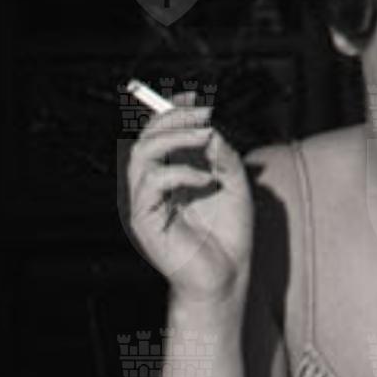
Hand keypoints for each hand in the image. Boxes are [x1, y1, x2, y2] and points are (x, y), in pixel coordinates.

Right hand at [124, 94, 252, 301]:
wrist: (226, 277)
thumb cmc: (229, 235)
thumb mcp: (234, 186)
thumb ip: (224, 158)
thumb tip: (211, 131)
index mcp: (169, 176)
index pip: (159, 135)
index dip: (172, 112)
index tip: (196, 98)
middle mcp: (151, 186)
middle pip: (146, 138)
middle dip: (174, 118)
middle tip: (204, 113)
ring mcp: (145, 203)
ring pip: (141, 155)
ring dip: (175, 138)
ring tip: (206, 136)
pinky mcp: (144, 221)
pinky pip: (152, 184)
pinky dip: (181, 173)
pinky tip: (208, 179)